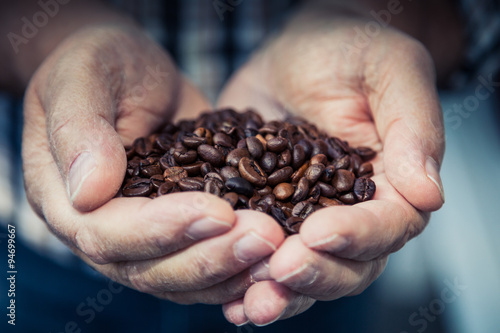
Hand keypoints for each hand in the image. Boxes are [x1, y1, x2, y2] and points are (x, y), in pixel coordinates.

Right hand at [22, 25, 284, 303]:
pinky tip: (272, 258)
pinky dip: (237, 268)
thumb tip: (88, 193)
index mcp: (64, 200)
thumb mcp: (83, 77)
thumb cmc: (101, 65)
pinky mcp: (177, 231)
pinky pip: (204, 265)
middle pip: (149, 268)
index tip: (218, 211)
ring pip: (181, 278)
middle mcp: (101, 231)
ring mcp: (141, 238)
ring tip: (278, 250)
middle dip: (209, 256)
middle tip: (266, 237)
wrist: (130, 72)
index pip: (106, 233)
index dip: (161, 229)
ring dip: (231, 269)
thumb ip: (79, 129)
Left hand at [219, 11, 444, 324]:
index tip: (320, 233)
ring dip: (280, 292)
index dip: (358, 236)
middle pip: (348, 264)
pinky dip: (245, 279)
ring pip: (304, 271)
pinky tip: (227, 296)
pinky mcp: (266, 213)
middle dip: (315, 273)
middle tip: (279, 270)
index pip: (388, 225)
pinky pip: (260, 256)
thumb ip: (414, 127)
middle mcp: (353, 211)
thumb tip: (427, 192)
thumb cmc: (348, 48)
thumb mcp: (390, 69)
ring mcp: (307, 217)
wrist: (297, 49)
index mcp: (392, 183)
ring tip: (251, 301)